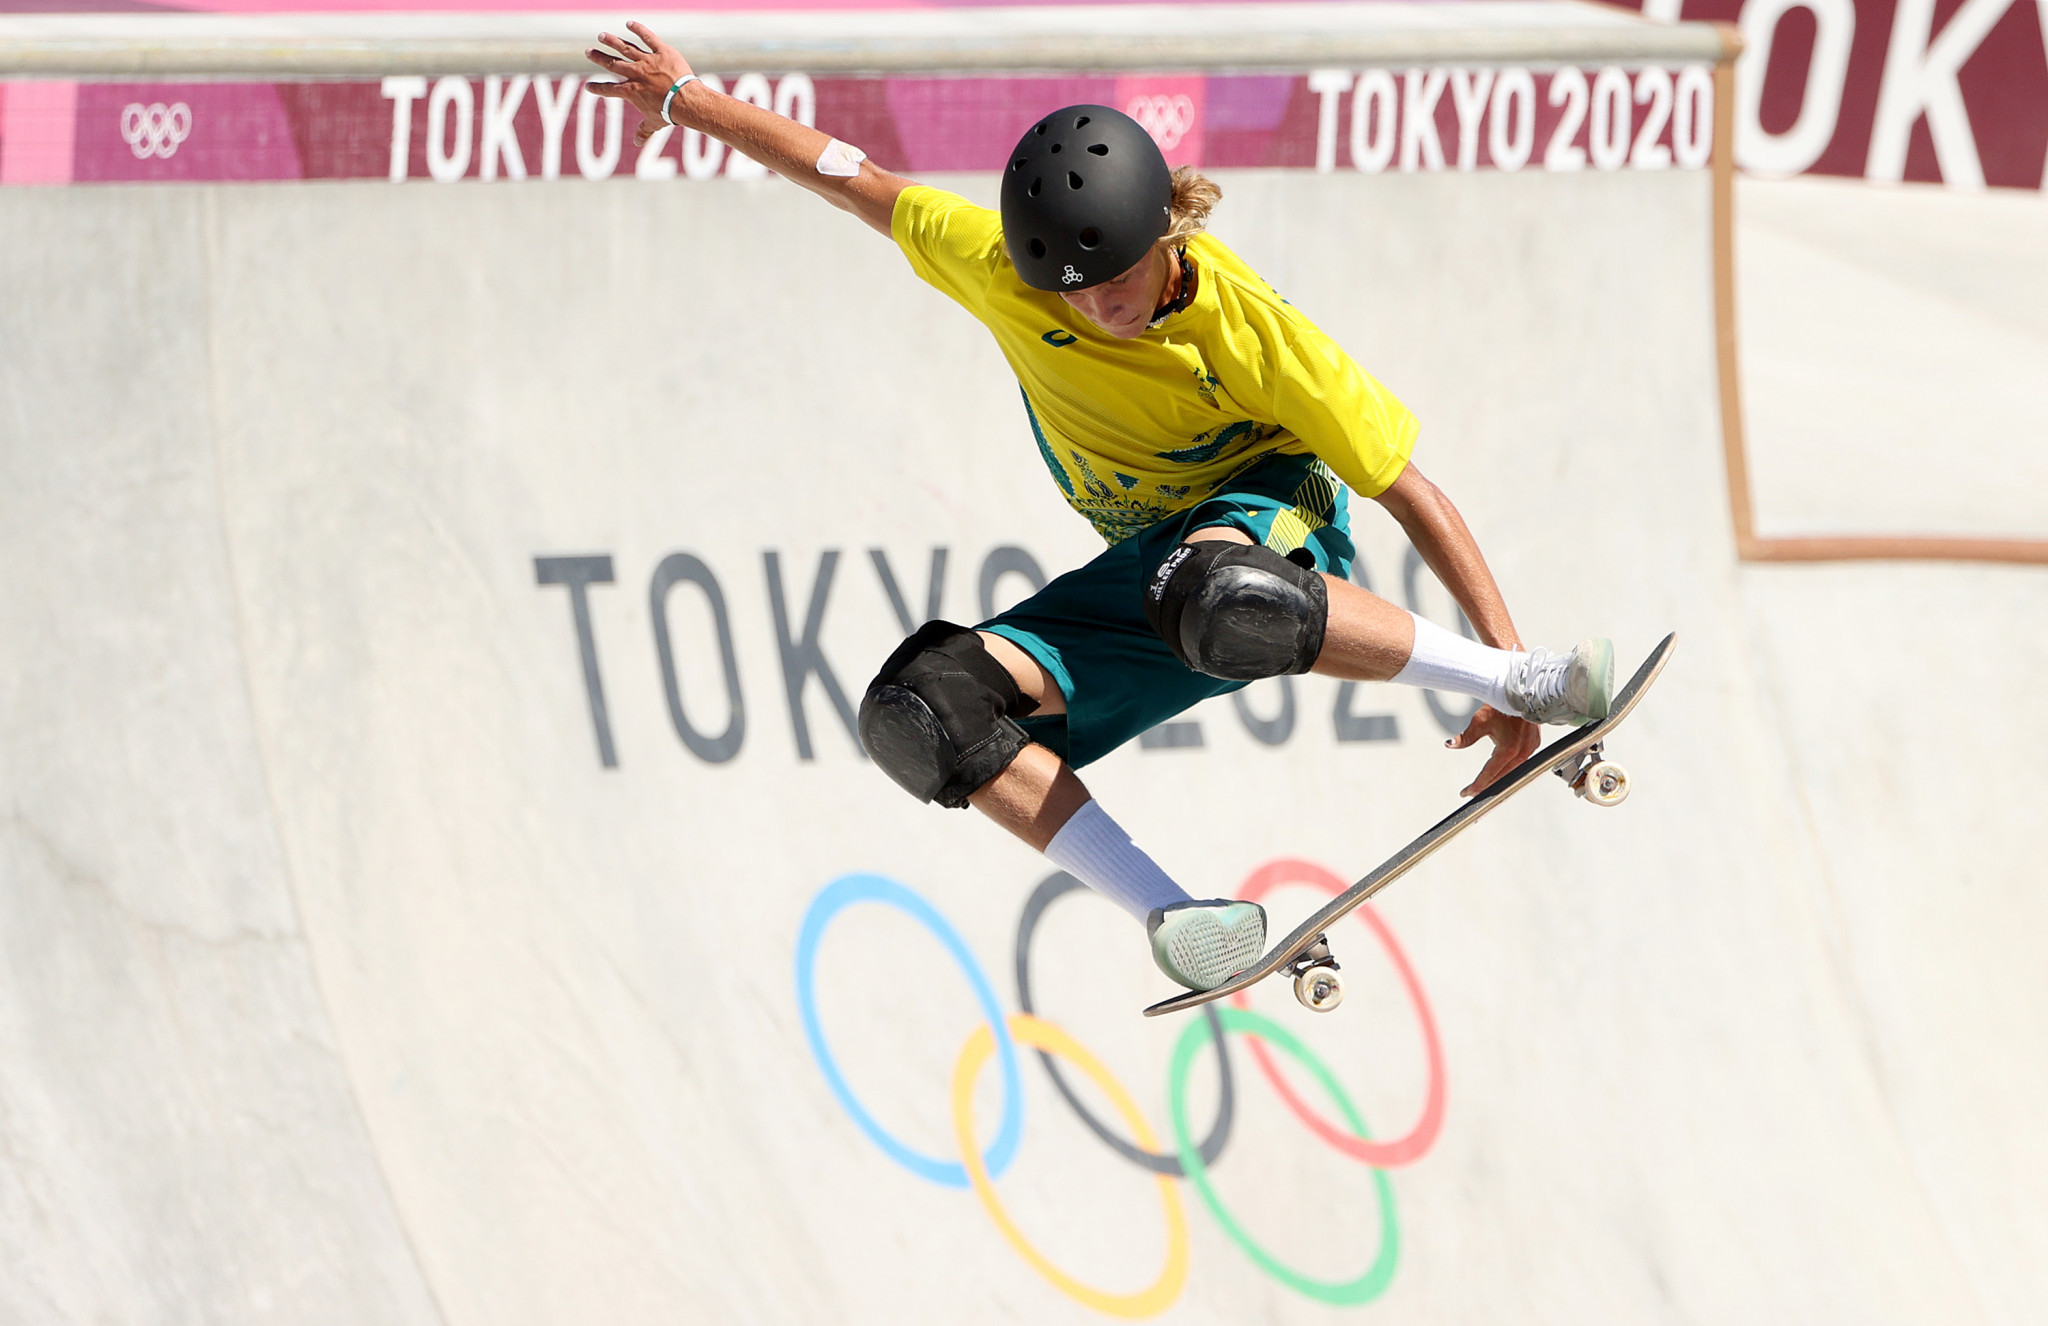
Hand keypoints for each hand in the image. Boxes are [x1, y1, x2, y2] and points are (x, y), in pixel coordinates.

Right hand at [585, 21, 692, 145]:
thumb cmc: (669, 113)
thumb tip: (638, 144)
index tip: (588, 87)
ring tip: (602, 36)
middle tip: (588, 52)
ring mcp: (647, 61)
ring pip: (625, 48)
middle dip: (599, 58)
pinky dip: (638, 30)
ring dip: (612, 41)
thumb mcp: (654, 123)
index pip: (609, 90)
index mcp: (631, 91)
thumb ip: (644, 131)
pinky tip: (629, 24)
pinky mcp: (661, 52)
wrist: (685, 100)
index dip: (598, 89)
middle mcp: (635, 74)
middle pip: (612, 64)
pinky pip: (648, 38)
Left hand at [1446, 704, 1538, 796]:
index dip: (1476, 785)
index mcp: (1508, 750)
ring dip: (1497, 777)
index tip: (1466, 793)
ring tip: (1482, 783)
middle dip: (1485, 785)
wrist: (1521, 693)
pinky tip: (1498, 769)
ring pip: (1511, 771)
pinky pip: (1519, 762)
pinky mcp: (1534, 744)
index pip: (1489, 774)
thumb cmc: (1500, 706)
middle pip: (1501, 776)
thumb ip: (1465, 737)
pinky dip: (1507, 768)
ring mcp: (1530, 749)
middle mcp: (1522, 753)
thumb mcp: (1479, 721)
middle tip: (1471, 791)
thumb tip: (1450, 744)